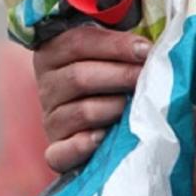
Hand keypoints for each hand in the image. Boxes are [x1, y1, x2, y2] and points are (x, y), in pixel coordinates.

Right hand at [33, 26, 149, 172]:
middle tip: (148, 76)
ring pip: (82, 111)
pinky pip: (60, 152)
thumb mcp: (108, 56)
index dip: (114, 46)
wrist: (98, 123)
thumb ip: (121, 46)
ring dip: (113, 108)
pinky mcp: (56, 151)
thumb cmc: (109, 81)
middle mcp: (47, 86)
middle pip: (79, 77)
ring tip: (135, 107)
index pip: (78, 43)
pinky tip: (102, 138)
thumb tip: (147, 45)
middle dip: (120, 75)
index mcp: (53, 54)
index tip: (146, 50)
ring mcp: (51, 119)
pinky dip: (81, 146)